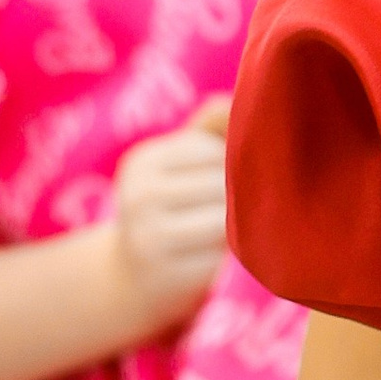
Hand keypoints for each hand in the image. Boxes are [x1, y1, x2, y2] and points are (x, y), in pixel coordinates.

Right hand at [108, 98, 231, 334]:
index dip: (238, 164)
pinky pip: (225, 253)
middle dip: (246, 195)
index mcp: (142, 162)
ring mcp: (150, 237)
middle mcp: (140, 195)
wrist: (129, 283)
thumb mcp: (174, 166)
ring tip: (243, 230)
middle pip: (223, 183)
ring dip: (246, 223)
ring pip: (229, 217)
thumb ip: (208, 129)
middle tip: (251, 209)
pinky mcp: (170, 274)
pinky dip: (238, 253)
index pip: (212, 149)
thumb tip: (236, 97)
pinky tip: (230, 256)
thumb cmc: (167, 213)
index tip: (239, 180)